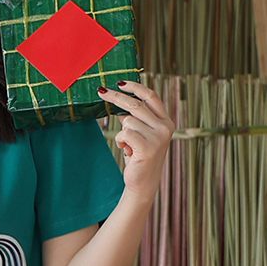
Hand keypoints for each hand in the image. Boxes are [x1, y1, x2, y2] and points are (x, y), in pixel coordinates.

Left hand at [101, 79, 176, 200]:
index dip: (135, 87)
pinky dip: (121, 141)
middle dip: (116, 97)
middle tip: (101, 92)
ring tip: (128, 145)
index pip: (151, 96)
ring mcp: (158, 138)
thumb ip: (135, 117)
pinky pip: (124, 133)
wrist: (143, 182)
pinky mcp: (148, 147)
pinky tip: (127, 150)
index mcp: (166, 121)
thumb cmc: (139, 156)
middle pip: (136, 105)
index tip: (120, 82)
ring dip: (122, 132)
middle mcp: (165, 128)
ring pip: (128, 121)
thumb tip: (117, 97)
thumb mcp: (141, 133)